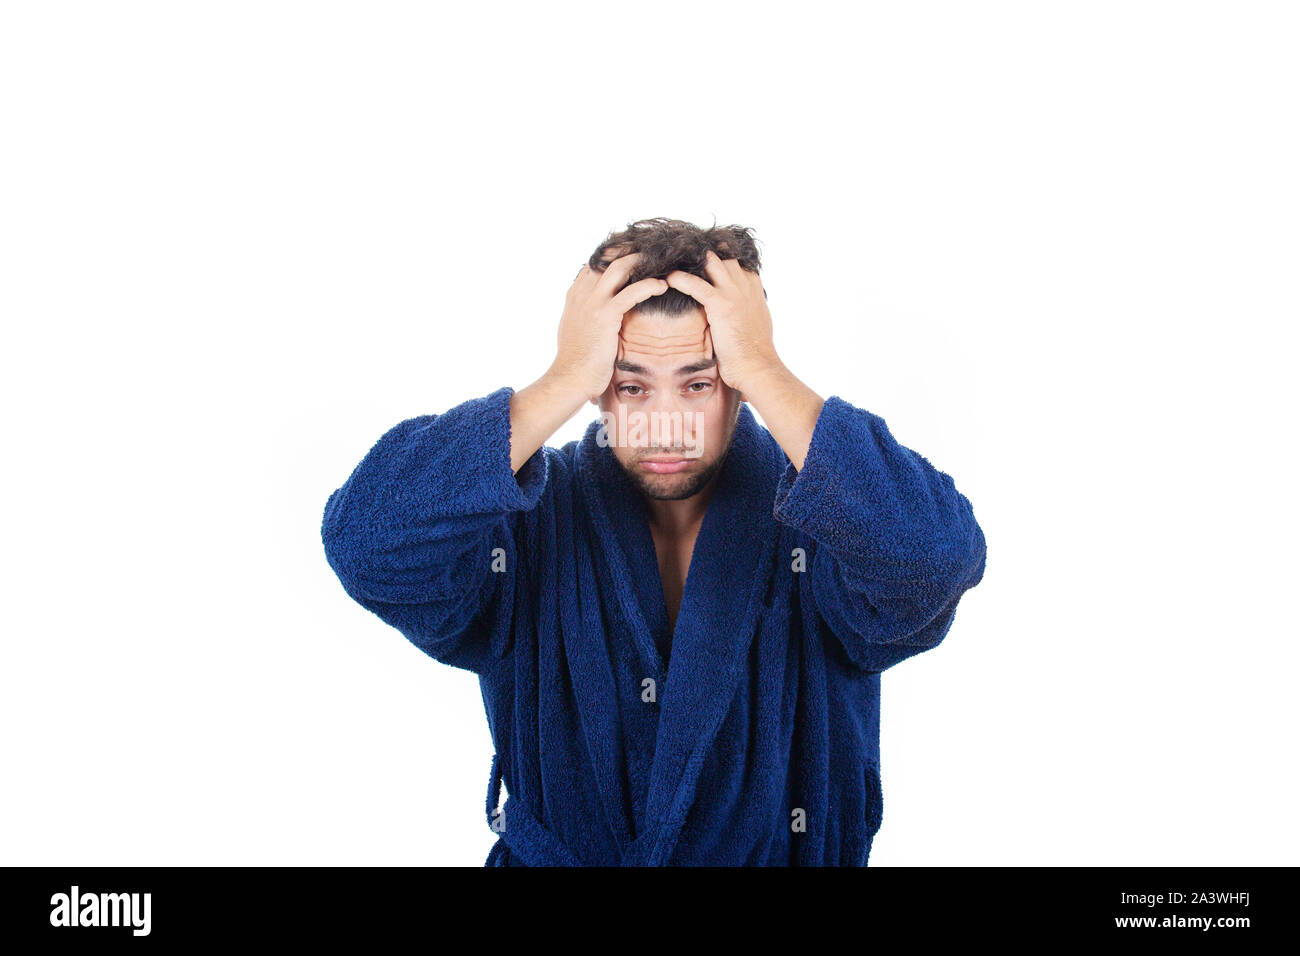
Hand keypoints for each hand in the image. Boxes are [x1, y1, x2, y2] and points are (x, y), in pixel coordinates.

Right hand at [551, 249, 667, 400]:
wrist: (569, 378)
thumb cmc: (575, 360)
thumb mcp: (575, 328)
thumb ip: (584, 312)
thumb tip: (595, 309)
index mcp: (575, 294)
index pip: (596, 262)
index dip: (616, 253)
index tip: (636, 250)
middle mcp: (582, 293)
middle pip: (607, 257)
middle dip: (631, 249)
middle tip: (653, 249)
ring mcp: (592, 303)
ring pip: (619, 267)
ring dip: (641, 261)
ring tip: (661, 262)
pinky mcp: (605, 316)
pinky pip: (631, 292)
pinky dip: (648, 285)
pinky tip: (662, 285)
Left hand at [664, 250, 779, 393]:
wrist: (757, 367)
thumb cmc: (755, 351)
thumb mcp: (757, 321)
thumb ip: (748, 307)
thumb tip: (741, 307)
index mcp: (754, 289)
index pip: (736, 262)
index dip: (720, 257)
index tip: (703, 259)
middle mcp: (745, 286)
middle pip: (724, 256)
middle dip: (704, 254)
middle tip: (683, 254)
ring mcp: (734, 293)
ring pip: (711, 262)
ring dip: (692, 261)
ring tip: (674, 261)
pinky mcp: (721, 305)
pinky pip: (696, 284)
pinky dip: (681, 279)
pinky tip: (669, 278)